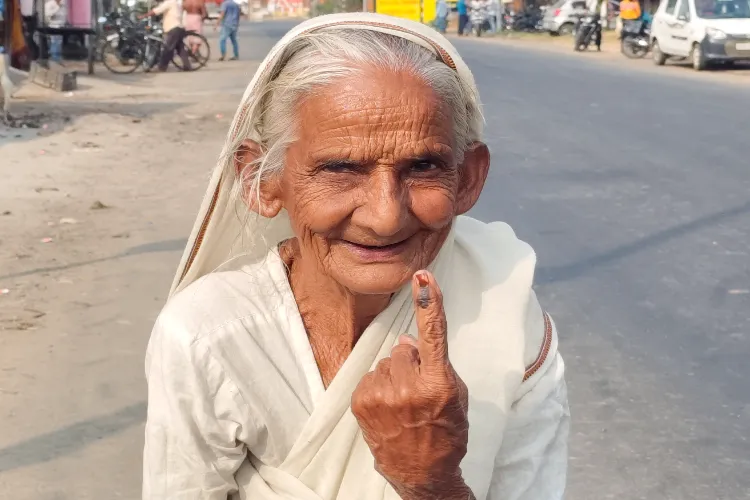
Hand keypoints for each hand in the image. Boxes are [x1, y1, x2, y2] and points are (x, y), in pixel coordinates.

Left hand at [351, 271, 472, 499]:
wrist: (422, 474)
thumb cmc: (446, 433)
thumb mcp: (456, 397)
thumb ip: (436, 365)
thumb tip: (408, 340)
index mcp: (438, 384)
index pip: (433, 335)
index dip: (429, 302)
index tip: (422, 277)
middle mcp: (409, 387)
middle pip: (404, 349)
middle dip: (411, 361)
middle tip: (418, 389)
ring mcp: (382, 395)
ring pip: (387, 362)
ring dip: (394, 375)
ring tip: (402, 404)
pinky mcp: (362, 403)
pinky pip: (371, 375)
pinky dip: (379, 386)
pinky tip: (388, 408)